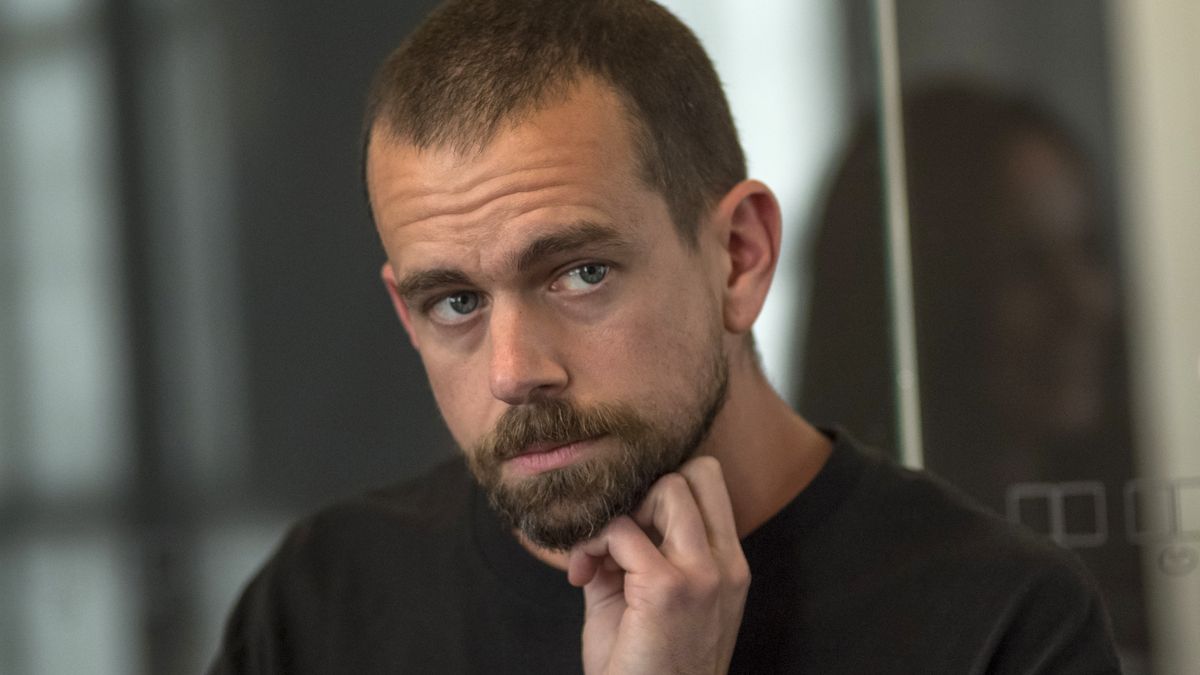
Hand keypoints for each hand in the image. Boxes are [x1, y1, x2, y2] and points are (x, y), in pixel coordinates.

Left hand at [566, 456, 749, 674]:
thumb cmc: (643, 668)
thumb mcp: (650, 600)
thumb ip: (637, 550)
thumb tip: (605, 513)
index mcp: (729, 566)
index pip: (711, 482)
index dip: (664, 489)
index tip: (631, 529)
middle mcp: (726, 565)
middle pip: (694, 472)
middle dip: (645, 494)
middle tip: (617, 540)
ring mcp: (703, 575)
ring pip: (666, 488)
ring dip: (622, 515)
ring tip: (598, 559)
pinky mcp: (668, 587)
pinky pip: (621, 530)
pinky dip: (592, 543)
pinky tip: (581, 576)